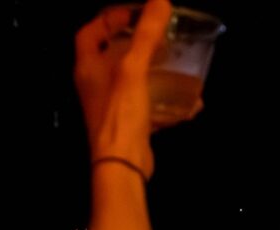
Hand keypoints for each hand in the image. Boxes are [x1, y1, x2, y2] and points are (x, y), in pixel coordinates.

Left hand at [74, 0, 171, 178]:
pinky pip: (150, 107)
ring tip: (178, 66)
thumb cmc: (121, 113)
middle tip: (159, 37)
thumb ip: (147, 34)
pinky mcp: (131, 126)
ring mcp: (113, 107)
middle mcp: (96, 86)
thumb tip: (160, 0)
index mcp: (88, 68)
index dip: (108, 19)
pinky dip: (169, 103)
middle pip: (112, 56)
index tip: (134, 15)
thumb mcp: (134, 68)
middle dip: (136, 45)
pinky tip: (191, 104)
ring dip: (156, 72)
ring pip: (134, 82)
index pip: (89, 33)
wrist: (123, 164)